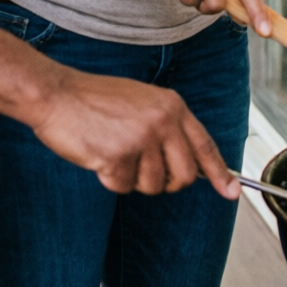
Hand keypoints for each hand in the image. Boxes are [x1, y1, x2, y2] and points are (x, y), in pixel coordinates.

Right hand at [28, 70, 235, 197]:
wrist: (55, 94)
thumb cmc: (92, 98)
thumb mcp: (140, 101)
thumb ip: (167, 127)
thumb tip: (190, 163)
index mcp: (171, 106)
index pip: (204, 145)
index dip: (220, 173)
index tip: (231, 192)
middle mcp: (161, 121)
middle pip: (183, 176)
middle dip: (167, 183)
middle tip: (143, 172)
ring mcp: (141, 139)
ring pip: (153, 185)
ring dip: (132, 178)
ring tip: (113, 152)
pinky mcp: (118, 155)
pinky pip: (123, 186)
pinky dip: (109, 178)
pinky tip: (98, 156)